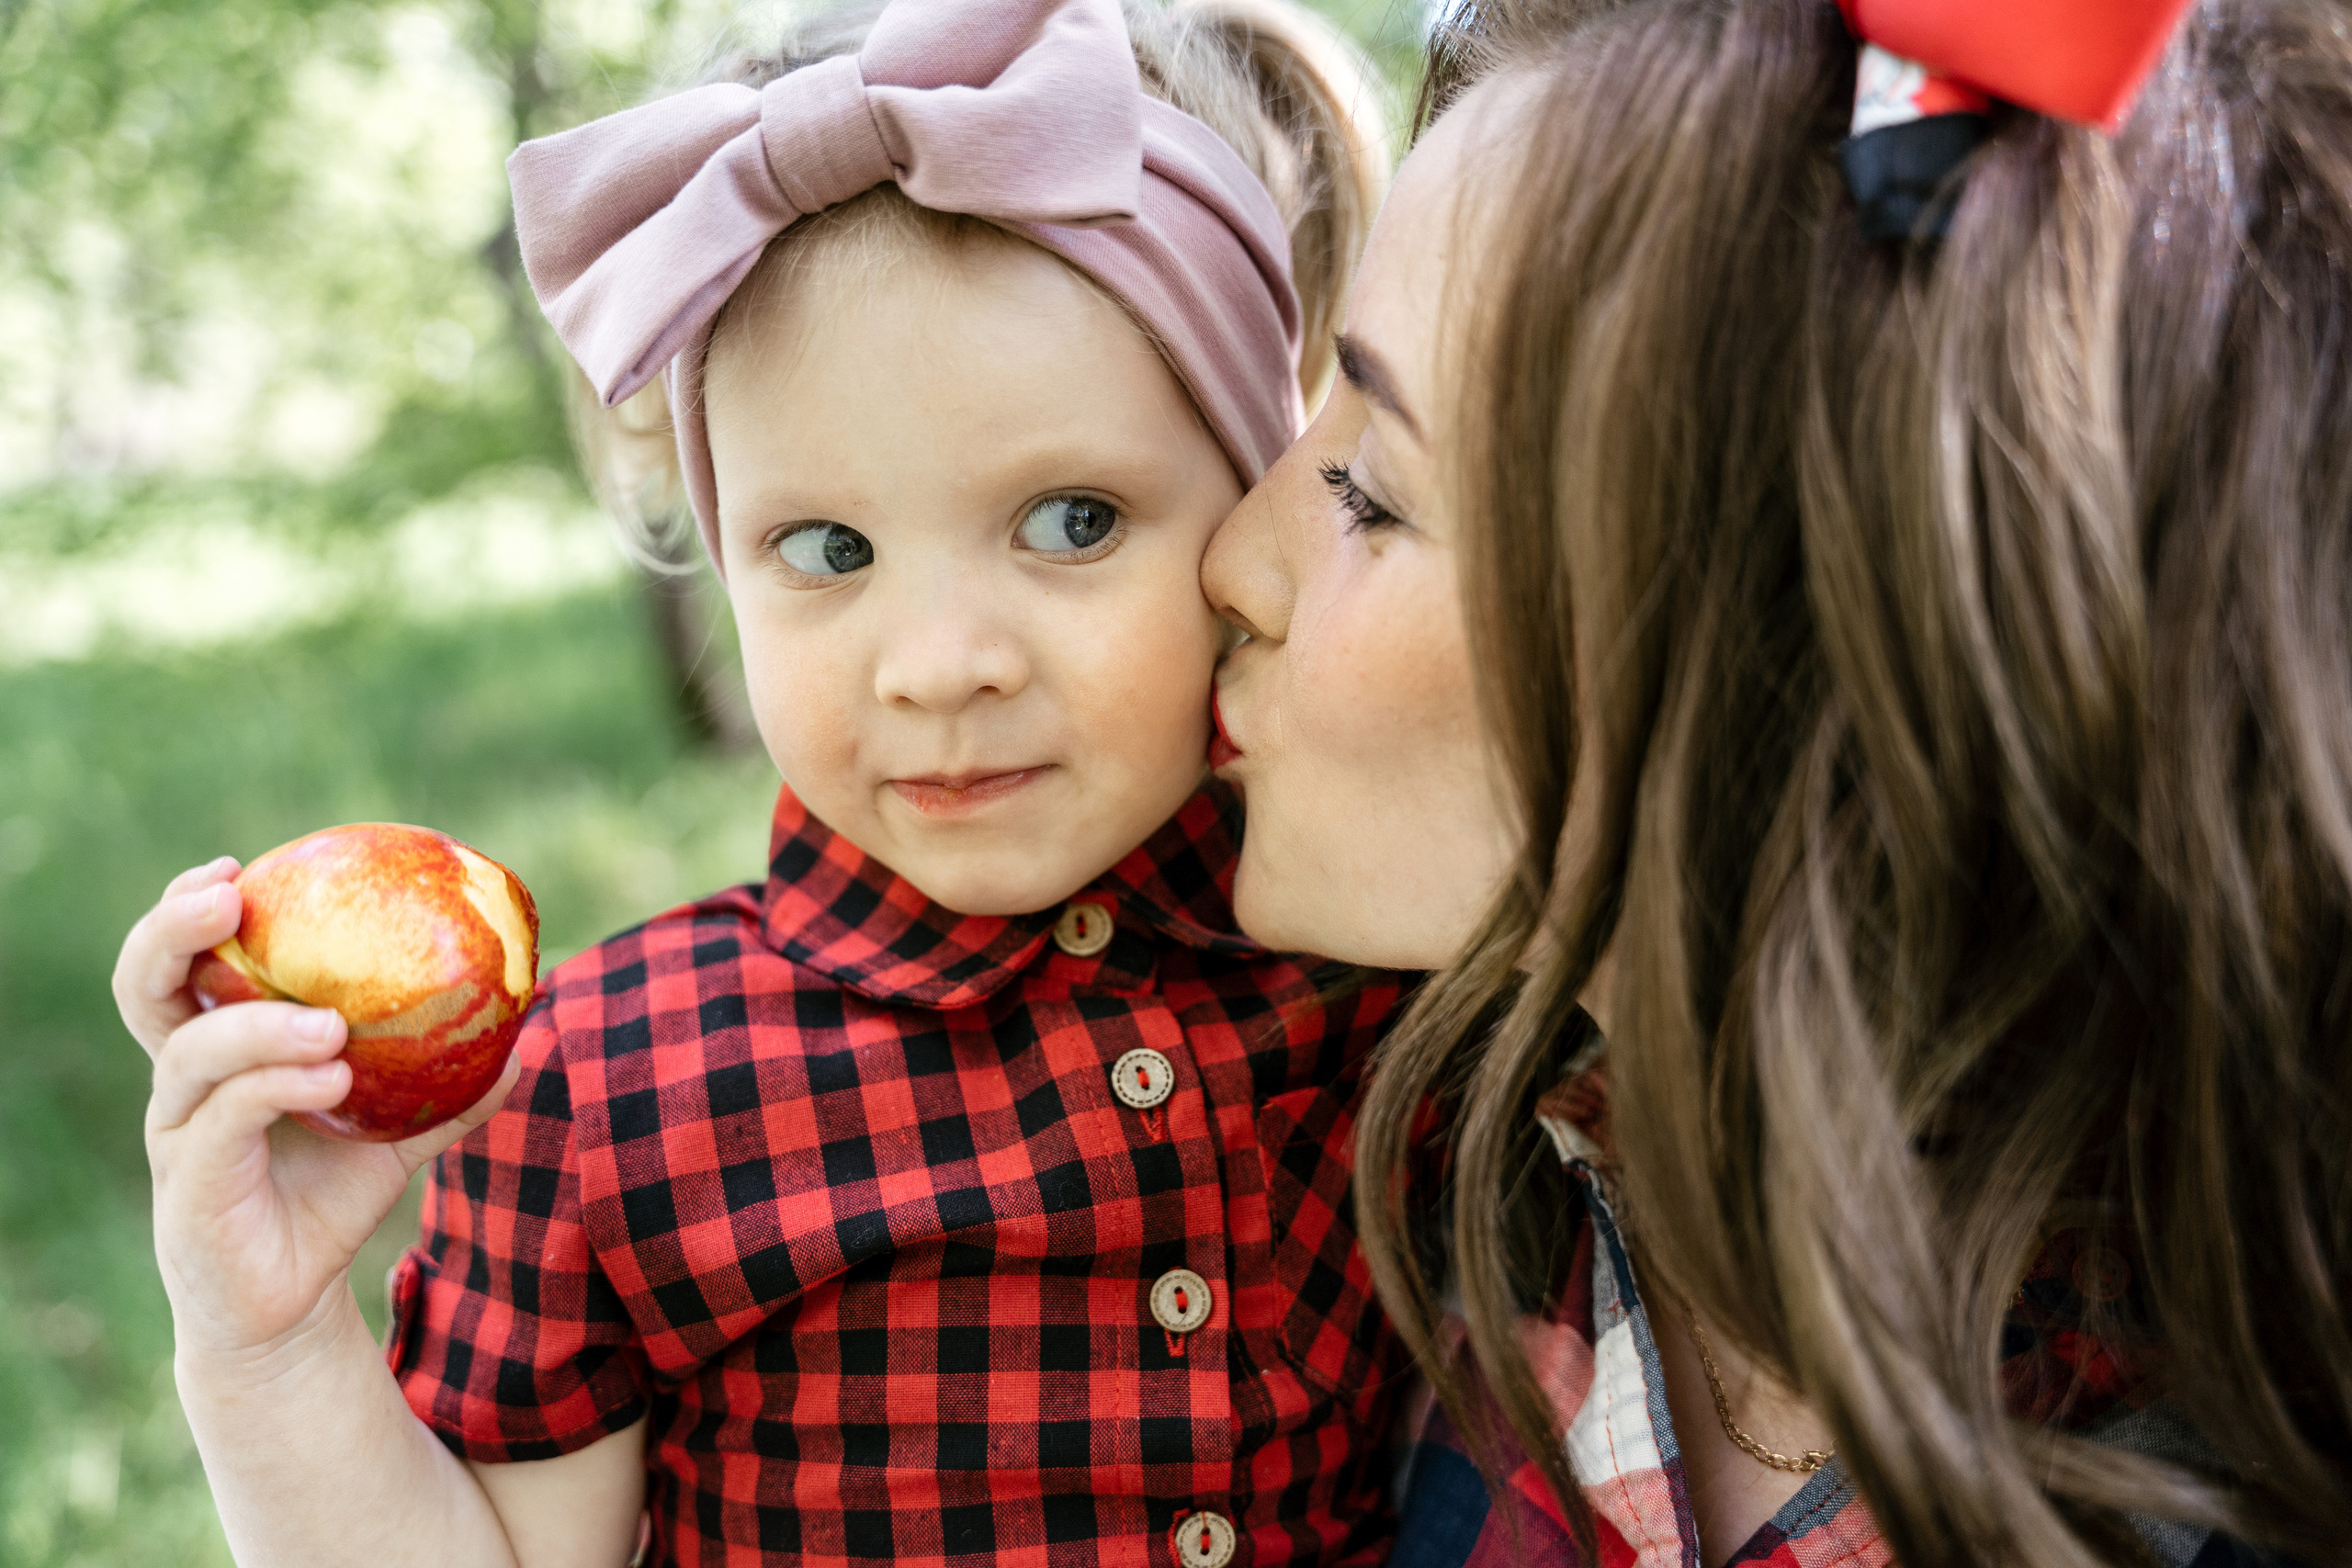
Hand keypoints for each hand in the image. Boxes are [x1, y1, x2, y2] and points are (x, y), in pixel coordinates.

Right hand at [116, 859, 520, 1360]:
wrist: (291, 1305)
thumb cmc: (328, 1200)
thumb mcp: (397, 1133)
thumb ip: (447, 1087)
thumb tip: (524, 1043)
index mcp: (217, 1053)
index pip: (181, 965)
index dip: (188, 912)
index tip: (232, 869)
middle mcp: (183, 1085)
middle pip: (145, 989)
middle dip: (174, 935)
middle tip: (228, 899)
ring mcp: (179, 1134)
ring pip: (191, 1054)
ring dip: (259, 1024)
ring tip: (331, 1025)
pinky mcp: (190, 1187)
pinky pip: (226, 1118)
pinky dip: (277, 1086)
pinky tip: (334, 1078)